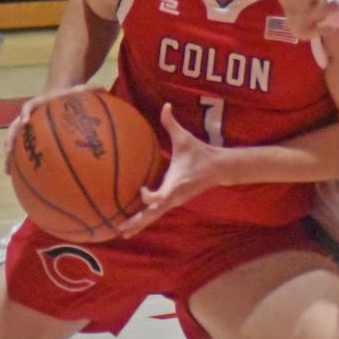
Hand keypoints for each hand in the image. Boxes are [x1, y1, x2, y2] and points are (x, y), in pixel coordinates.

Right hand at [4, 83, 90, 172]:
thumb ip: (89, 89)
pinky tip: (24, 178)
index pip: (29, 106)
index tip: (26, 121)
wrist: (57, 90)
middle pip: (14, 127)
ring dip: (10, 155)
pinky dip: (21, 161)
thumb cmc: (68, 92)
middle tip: (9, 153)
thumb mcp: (79, 89)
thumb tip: (104, 88)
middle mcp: (29, 115)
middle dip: (10, 140)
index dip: (26, 112)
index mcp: (39, 103)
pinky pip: (23, 148)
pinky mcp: (30, 134)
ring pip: (14, 141)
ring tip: (8, 171)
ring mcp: (28, 125)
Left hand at [117, 103, 213, 237]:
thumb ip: (172, 123)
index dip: (149, 196)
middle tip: (120, 229)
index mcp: (175, 184)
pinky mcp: (174, 201)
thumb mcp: (185, 138)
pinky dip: (146, 218)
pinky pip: (157, 212)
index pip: (160, 196)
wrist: (218, 168)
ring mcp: (174, 201)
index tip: (140, 189)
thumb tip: (165, 105)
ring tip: (123, 232)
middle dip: (137, 222)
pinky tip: (134, 222)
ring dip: (139, 224)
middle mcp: (173, 197)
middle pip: (152, 214)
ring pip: (154, 216)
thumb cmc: (199, 153)